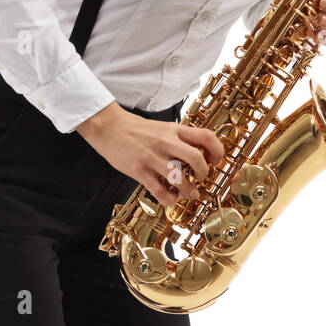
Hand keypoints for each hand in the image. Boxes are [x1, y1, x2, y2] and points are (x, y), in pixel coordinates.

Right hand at [76, 102, 224, 206]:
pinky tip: (170, 199)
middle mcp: (166, 142)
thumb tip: (198, 152)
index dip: (217, 151)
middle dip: (204, 173)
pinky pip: (159, 190)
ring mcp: (152, 156)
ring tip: (190, 194)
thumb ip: (179, 137)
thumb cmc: (136, 129)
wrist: (109, 127)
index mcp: (174, 130)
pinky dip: (168, 199)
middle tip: (201, 178)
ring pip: (178, 177)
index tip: (214, 161)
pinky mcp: (138, 170)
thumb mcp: (163, 127)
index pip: (206, 136)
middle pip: (196, 158)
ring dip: (188, 190)